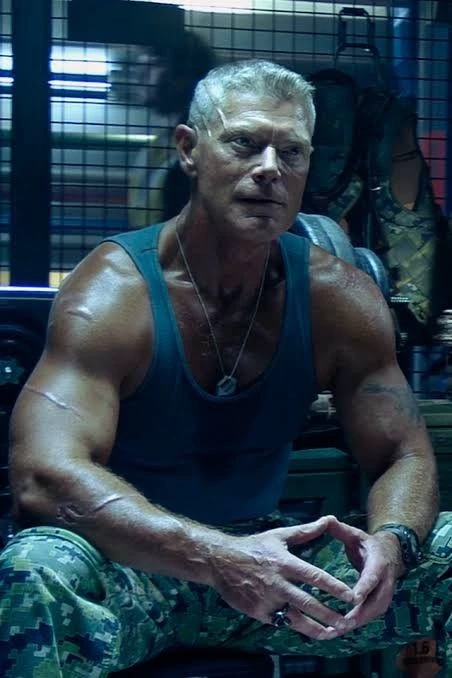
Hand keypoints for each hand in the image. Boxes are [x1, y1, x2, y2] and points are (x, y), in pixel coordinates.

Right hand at [210, 515, 356, 639]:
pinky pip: (280, 622)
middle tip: (348, 621)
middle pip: (309, 603)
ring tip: (332, 634)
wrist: (219, 561)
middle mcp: (277, 583)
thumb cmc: (252, 547)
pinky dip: (294, 626)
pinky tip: (307, 630)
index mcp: (284, 562)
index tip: (351, 596)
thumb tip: (327, 520)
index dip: (334, 587)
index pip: (315, 577)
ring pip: (296, 619)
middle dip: (330, 614)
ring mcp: (267, 600)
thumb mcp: (278, 536)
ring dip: (316, 629)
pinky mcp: (258, 612)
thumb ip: (305, 532)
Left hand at [327, 516, 403, 630]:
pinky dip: (357, 624)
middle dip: (359, 613)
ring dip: (357, 623)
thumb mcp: (355, 533)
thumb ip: (341, 529)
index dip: (364, 587)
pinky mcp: (381, 603)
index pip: (373, 576)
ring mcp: (385, 594)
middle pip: (375, 600)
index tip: (354, 598)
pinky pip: (370, 616)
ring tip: (337, 631)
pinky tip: (339, 630)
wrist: (390, 553)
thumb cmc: (367, 543)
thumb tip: (327, 519)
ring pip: (373, 612)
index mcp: (379, 562)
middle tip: (342, 623)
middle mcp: (385, 581)